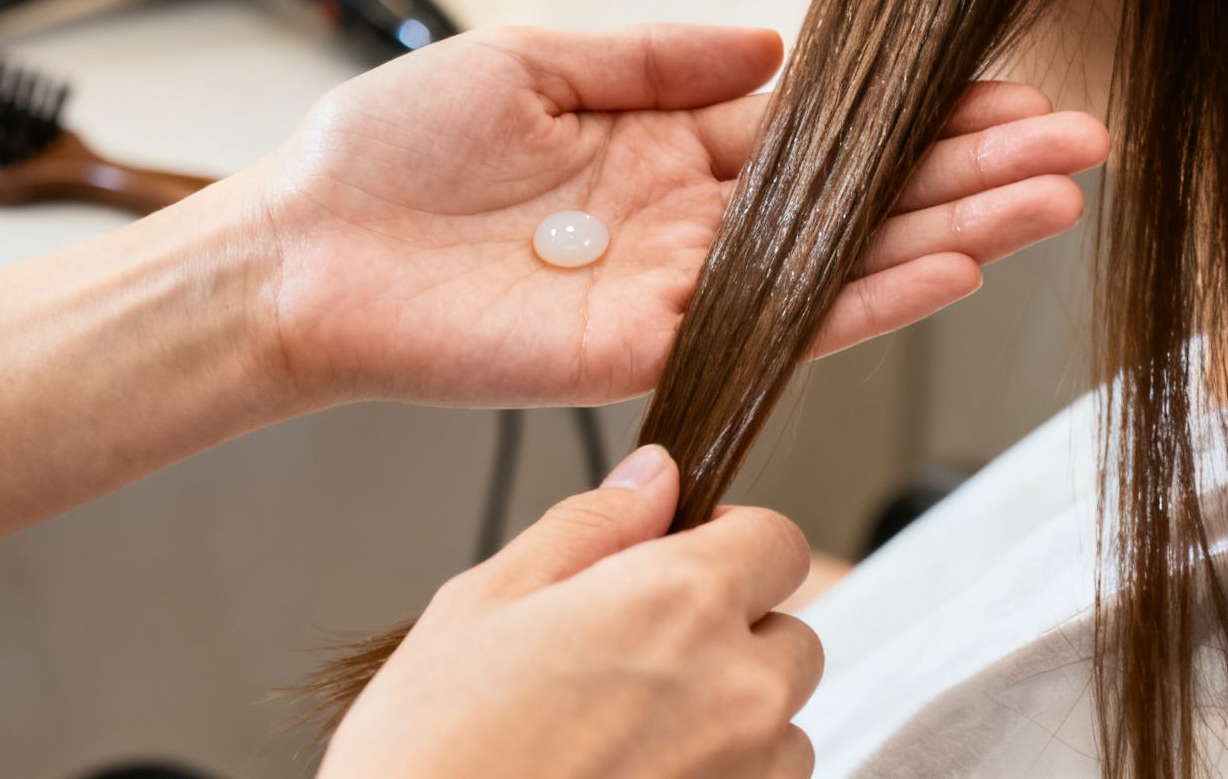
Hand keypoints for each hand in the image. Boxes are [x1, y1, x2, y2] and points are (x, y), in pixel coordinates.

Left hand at [254, 23, 1108, 405]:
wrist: (305, 246)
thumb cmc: (394, 151)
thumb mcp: (536, 59)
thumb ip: (660, 58)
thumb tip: (776, 43)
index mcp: (670, 147)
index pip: (825, 130)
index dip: (915, 111)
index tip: (1007, 86)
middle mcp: (696, 223)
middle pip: (863, 196)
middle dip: (973, 170)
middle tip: (1080, 142)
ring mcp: (686, 287)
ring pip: (848, 261)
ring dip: (958, 231)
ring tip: (1058, 197)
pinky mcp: (655, 344)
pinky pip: (783, 323)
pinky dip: (874, 295)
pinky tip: (956, 260)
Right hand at [318, 445, 821, 778]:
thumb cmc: (434, 753)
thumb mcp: (486, 602)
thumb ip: (593, 525)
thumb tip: (655, 477)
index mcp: (678, 603)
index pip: (780, 542)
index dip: (731, 545)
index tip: (684, 564)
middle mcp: (736, 690)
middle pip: (793, 639)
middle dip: (735, 637)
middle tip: (642, 661)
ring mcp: (745, 774)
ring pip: (785, 727)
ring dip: (736, 721)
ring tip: (634, 734)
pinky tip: (640, 776)